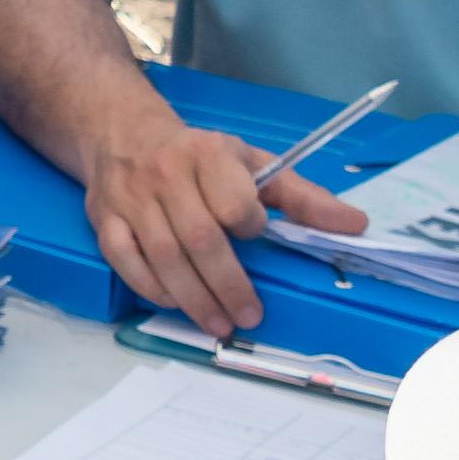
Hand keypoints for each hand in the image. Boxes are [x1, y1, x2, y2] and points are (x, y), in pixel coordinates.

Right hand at [73, 107, 365, 340]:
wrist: (124, 134)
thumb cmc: (200, 157)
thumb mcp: (253, 163)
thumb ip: (303, 196)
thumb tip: (356, 225)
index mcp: (209, 154)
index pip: (232, 200)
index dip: (248, 226)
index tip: (258, 236)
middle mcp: (165, 173)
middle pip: (198, 238)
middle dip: (228, 285)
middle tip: (249, 316)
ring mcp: (130, 198)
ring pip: (161, 256)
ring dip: (194, 298)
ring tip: (219, 324)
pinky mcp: (103, 218)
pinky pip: (125, 261)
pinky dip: (151, 289)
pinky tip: (176, 303)